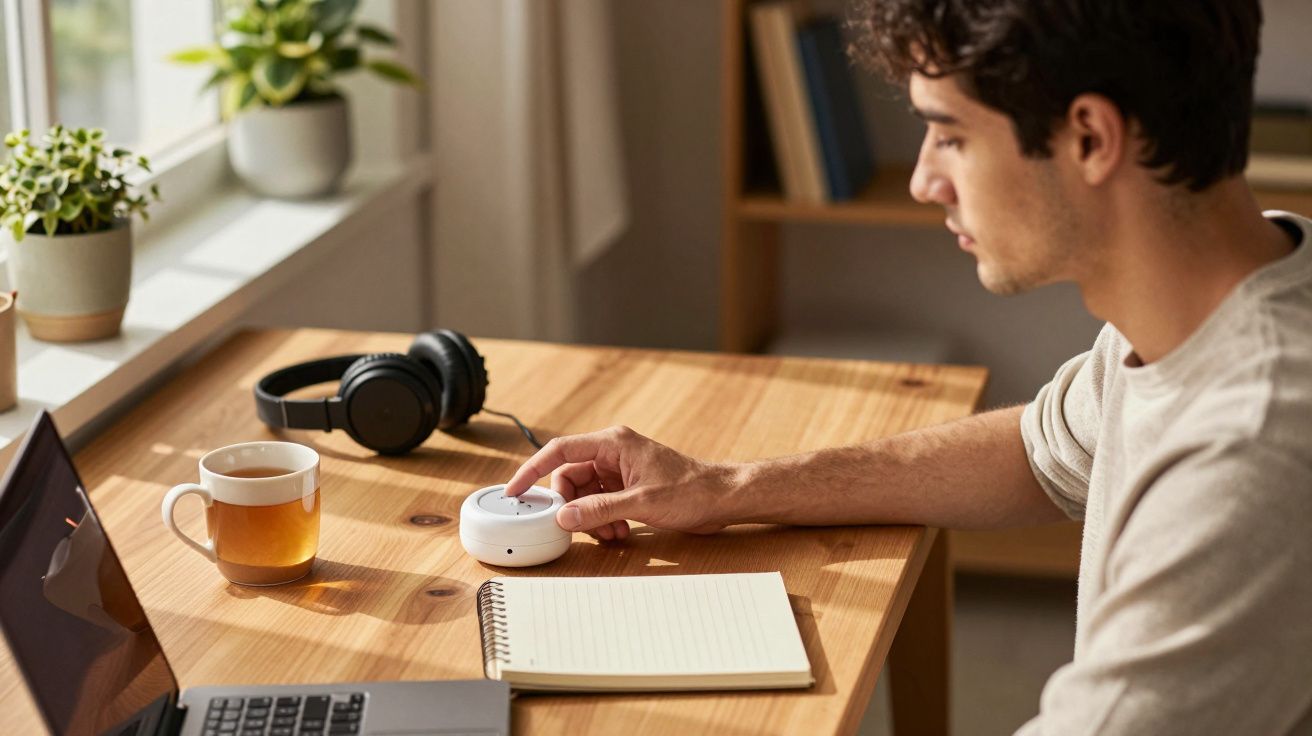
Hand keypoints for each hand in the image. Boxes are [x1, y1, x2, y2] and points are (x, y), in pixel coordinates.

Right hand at [503, 426, 737, 539]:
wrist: (721, 498)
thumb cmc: (690, 491)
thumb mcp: (641, 503)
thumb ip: (599, 510)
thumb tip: (563, 517)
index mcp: (613, 443)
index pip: (559, 451)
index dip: (532, 470)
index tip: (515, 491)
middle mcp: (613, 452)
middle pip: (570, 477)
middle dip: (571, 506)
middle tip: (579, 527)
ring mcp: (620, 469)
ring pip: (584, 493)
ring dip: (589, 517)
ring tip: (609, 534)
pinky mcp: (628, 485)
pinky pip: (600, 501)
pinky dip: (602, 519)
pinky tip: (618, 533)